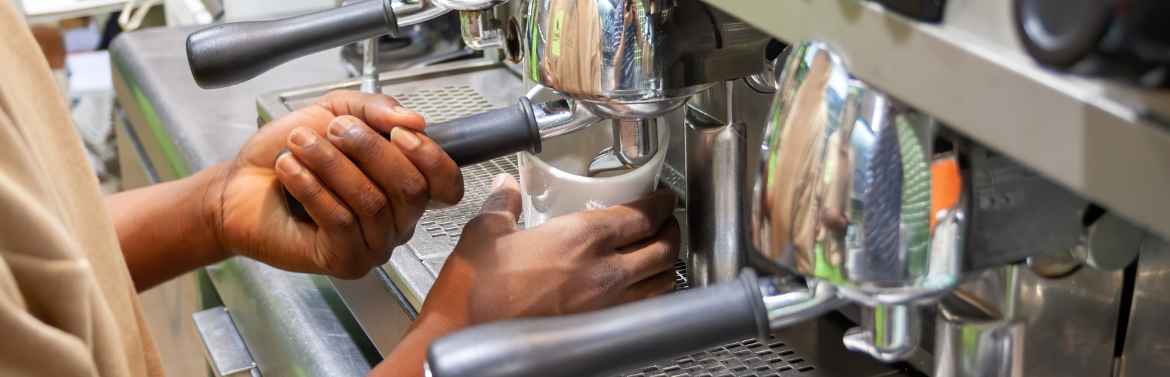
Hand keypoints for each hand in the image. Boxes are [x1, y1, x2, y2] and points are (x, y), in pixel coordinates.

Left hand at [206, 90, 463, 278]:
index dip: (430, 157)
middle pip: (410, 188)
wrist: (240, 184)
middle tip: (333, 129)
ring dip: (332, 165)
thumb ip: (377, 109)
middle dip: (371, 150)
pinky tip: (290, 170)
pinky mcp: (345, 262)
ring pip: (372, 203)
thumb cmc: (290, 151)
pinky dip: (313, 189)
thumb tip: (416, 121)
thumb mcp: (337, 111)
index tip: (397, 132)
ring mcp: (375, 246)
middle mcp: (399, 221)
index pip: (447, 183)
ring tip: (299, 143)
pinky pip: (341, 223)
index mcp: (406, 187)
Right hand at [420, 174, 680, 326]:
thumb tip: (505, 188)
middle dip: (672, 232)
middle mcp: (603, 273)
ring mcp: (606, 307)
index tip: (664, 198)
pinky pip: (642, 309)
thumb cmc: (474, 292)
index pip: (642, 216)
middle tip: (667, 222)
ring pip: (661, 283)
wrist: (464, 337)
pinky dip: (651, 295)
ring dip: (666, 265)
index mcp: (581, 239)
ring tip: (659, 254)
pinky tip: (639, 289)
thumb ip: (503, 205)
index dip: (661, 203)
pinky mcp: (598, 331)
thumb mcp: (485, 233)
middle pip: (663, 249)